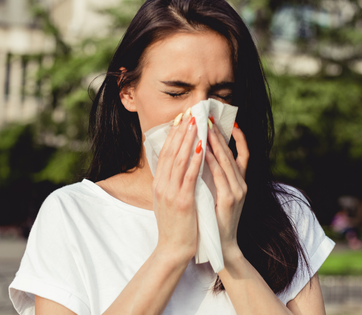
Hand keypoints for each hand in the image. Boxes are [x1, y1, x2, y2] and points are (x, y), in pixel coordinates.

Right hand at [152, 112, 203, 262]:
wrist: (173, 249)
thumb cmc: (174, 226)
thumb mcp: (166, 200)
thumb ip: (170, 182)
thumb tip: (176, 166)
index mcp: (158, 184)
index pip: (164, 153)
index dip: (173, 134)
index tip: (181, 118)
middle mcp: (162, 185)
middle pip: (170, 151)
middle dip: (181, 130)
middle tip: (190, 113)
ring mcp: (171, 192)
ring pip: (179, 159)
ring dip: (189, 139)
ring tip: (197, 123)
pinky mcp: (182, 201)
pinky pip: (190, 175)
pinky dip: (195, 159)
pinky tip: (202, 147)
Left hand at [205, 121, 248, 258]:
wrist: (222, 245)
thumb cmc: (216, 218)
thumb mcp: (218, 193)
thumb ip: (216, 177)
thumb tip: (205, 156)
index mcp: (240, 182)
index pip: (242, 154)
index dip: (238, 137)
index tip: (228, 121)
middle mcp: (242, 184)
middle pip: (232, 153)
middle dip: (220, 134)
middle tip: (209, 118)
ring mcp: (238, 191)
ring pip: (227, 161)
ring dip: (216, 143)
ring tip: (206, 127)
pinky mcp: (230, 199)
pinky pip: (220, 176)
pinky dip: (212, 162)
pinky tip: (204, 151)